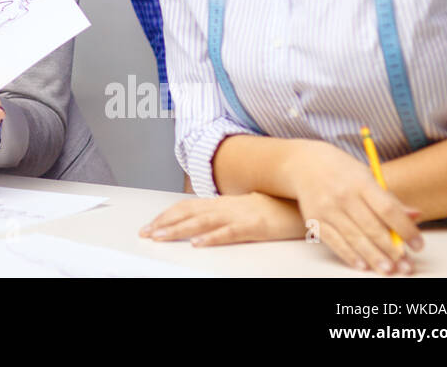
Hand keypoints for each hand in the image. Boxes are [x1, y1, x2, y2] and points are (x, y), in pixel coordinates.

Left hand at [140, 192, 306, 245]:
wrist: (300, 203)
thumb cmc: (272, 208)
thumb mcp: (241, 209)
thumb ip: (221, 214)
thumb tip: (199, 224)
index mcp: (221, 202)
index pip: (186, 207)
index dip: (166, 215)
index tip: (150, 225)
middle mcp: (225, 206)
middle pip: (188, 213)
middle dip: (164, 223)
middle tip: (146, 233)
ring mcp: (238, 215)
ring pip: (202, 222)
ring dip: (179, 230)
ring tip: (161, 237)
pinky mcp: (253, 226)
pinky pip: (229, 232)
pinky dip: (212, 238)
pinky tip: (198, 243)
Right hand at [288, 140, 423, 273]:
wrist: (304, 164)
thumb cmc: (343, 172)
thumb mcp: (367, 176)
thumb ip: (390, 199)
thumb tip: (416, 216)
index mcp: (361, 182)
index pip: (388, 210)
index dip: (406, 230)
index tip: (418, 245)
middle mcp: (343, 195)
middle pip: (372, 228)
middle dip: (391, 250)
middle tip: (406, 266)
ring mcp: (326, 208)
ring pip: (354, 238)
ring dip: (373, 257)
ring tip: (388, 270)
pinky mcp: (314, 219)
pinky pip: (334, 242)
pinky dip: (349, 255)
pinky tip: (362, 265)